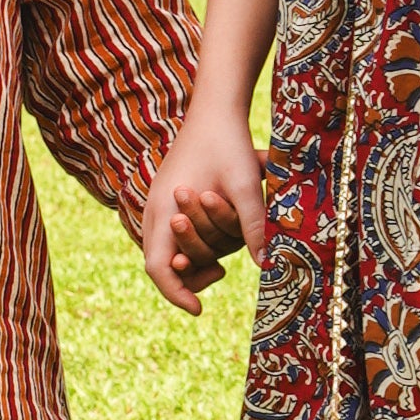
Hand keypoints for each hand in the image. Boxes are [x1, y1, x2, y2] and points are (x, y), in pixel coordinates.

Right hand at [140, 101, 267, 315]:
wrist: (215, 110)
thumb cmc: (228, 144)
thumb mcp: (244, 184)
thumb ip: (252, 224)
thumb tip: (266, 264)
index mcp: (163, 209)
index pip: (158, 268)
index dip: (176, 293)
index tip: (198, 309)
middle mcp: (153, 211)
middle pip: (162, 264)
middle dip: (189, 278)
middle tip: (218, 279)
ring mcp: (157, 205)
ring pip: (166, 251)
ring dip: (192, 262)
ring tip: (218, 271)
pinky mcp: (166, 199)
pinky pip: (172, 236)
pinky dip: (192, 247)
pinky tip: (218, 244)